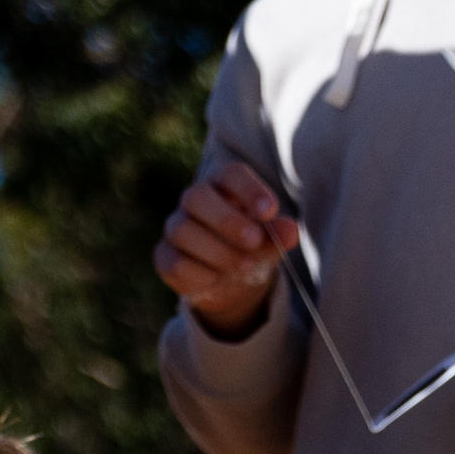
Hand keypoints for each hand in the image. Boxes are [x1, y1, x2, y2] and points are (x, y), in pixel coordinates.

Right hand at [155, 155, 299, 338]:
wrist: (231, 279)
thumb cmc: (252, 247)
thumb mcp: (272, 240)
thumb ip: (280, 233)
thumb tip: (290, 230)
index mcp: (223, 185)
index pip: (229, 174)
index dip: (248, 189)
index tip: (270, 212)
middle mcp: (194, 200)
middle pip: (196, 196)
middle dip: (226, 220)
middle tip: (254, 241)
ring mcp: (175, 227)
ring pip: (183, 231)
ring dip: (218, 252)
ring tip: (245, 266)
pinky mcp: (164, 256)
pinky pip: (175, 262)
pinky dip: (200, 274)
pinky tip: (218, 279)